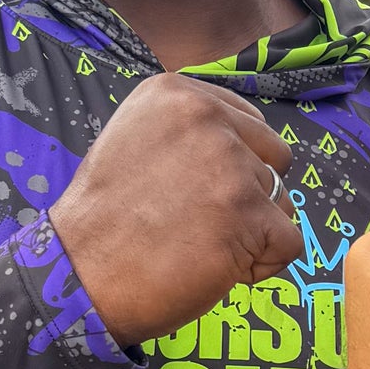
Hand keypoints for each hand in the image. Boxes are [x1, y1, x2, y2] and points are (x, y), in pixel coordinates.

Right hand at [50, 75, 299, 348]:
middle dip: (250, 196)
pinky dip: (262, 265)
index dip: (232, 168)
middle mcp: (206, 118)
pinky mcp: (248, 213)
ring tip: (200, 246)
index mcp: (176, 93)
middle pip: (275, 158)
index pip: (250, 124)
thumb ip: (192, 132)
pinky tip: (217, 268)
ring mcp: (230, 165)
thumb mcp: (137, 141)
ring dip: (253, 233)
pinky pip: (289, 243)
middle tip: (198, 223)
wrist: (80, 275)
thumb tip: (248, 145)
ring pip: (283, 202)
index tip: (191, 193)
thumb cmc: (106, 221)